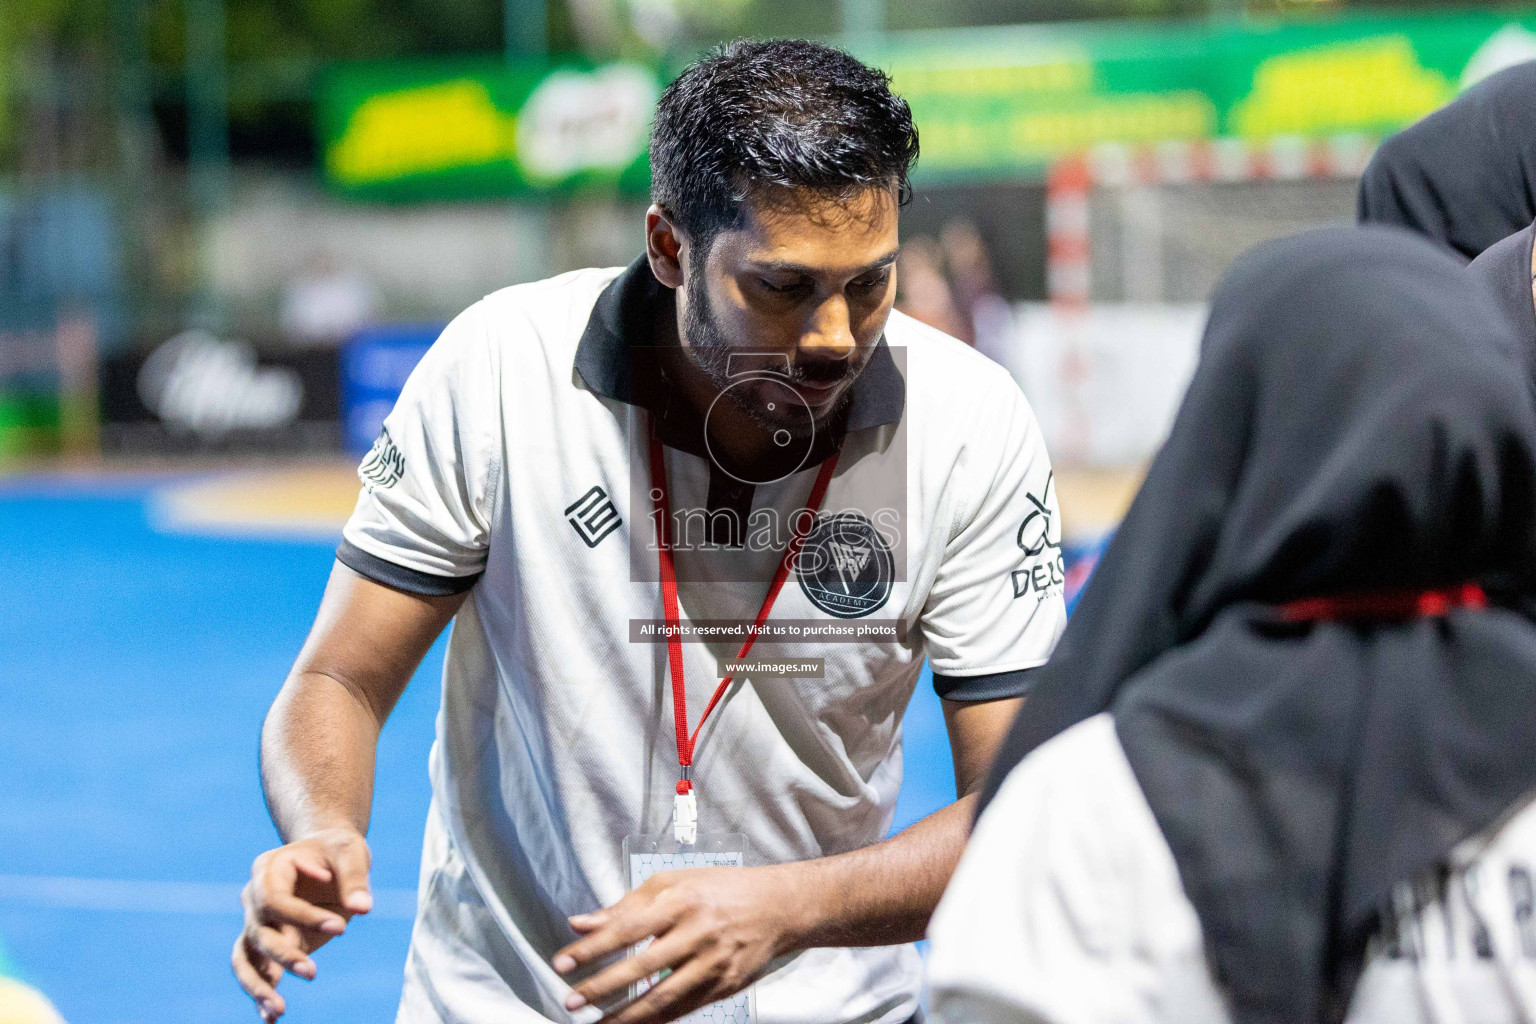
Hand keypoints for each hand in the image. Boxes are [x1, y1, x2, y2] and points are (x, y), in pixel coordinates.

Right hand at [232, 828, 372, 1021]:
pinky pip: (257, 971)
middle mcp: (255, 898)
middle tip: (312, 974)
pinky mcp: (270, 944)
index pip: (276, 900)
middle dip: (283, 955)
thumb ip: (354, 878)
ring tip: (278, 1010)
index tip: (342, 926)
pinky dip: (262, 994)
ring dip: (259, 985)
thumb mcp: (350, 852)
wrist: (328, 857)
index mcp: (268, 869)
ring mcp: (259, 923)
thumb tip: (362, 908)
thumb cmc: (337, 851)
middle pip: (259, 933)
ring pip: (245, 958)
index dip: (304, 916)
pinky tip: (271, 1019)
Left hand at [552, 864, 810, 1023]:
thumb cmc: (719, 889)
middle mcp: (697, 932)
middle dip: (601, 988)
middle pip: (641, 967)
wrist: (778, 906)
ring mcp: (713, 963)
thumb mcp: (672, 883)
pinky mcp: (725, 985)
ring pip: (662, 997)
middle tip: (570, 1002)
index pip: (626, 928)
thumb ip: (625, 906)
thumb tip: (579, 922)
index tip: (562, 964)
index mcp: (680, 901)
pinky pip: (684, 1009)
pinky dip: (657, 1020)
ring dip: (626, 1015)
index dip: (592, 949)